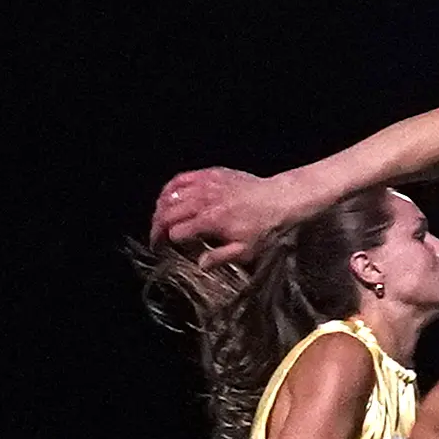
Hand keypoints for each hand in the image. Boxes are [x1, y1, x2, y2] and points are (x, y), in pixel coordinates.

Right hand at [153, 167, 299, 265]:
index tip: (164, 249)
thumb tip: (199, 264)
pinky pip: (183, 178)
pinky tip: (168, 196)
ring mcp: (206, 185)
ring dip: (160, 208)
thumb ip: (219, 258)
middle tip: (156, 237)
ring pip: (171, 194)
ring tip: (159, 219)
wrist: (281, 200)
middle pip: (167, 213)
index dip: (167, 242)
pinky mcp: (211, 174)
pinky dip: (171, 187)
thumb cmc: (266, 228)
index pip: (175, 232)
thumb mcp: (246, 251)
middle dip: (157, 227)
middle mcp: (204, 201)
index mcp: (210, 221)